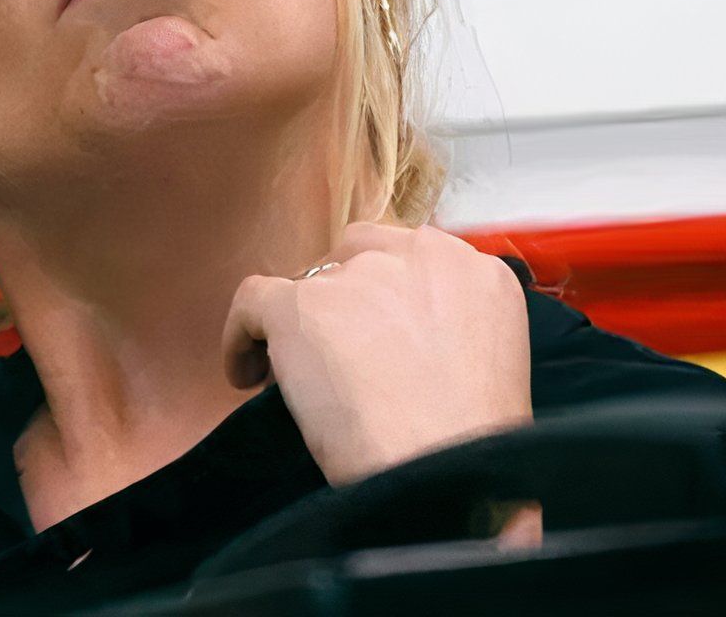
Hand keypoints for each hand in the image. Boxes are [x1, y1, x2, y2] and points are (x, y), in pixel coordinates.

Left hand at [221, 223, 532, 487]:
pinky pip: (252, 300)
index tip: (372, 335)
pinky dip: (241, 337)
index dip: (382, 296)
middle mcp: (417, 254)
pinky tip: (247, 374)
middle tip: (336, 354)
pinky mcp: (299, 305)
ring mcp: (355, 275)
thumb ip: (444, 328)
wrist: (443, 471)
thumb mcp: (484, 362)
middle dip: (342, 300)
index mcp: (474, 270)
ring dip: (300, 324)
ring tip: (294, 379)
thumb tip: (387, 338)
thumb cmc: (468, 444)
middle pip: (356, 256)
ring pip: (308, 283)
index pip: (409, 256)